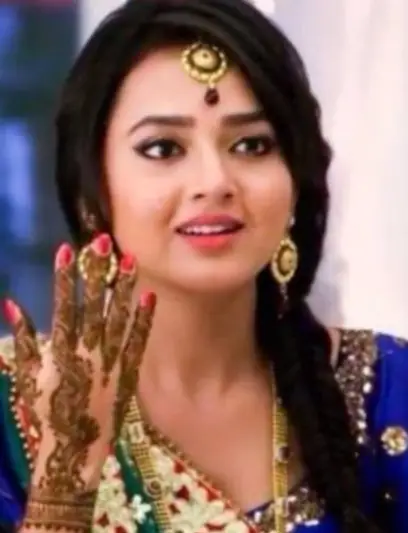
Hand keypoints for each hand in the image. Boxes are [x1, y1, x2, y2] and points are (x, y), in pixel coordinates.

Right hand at [2, 234, 155, 530]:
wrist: (75, 451)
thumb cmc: (47, 413)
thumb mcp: (29, 377)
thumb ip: (25, 340)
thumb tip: (12, 305)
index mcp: (62, 350)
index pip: (63, 305)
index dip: (64, 277)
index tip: (68, 250)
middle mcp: (89, 350)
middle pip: (94, 304)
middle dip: (97, 271)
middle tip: (104, 242)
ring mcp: (112, 360)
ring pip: (119, 316)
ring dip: (124, 287)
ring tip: (130, 260)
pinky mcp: (129, 371)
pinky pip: (139, 341)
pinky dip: (144, 318)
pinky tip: (149, 296)